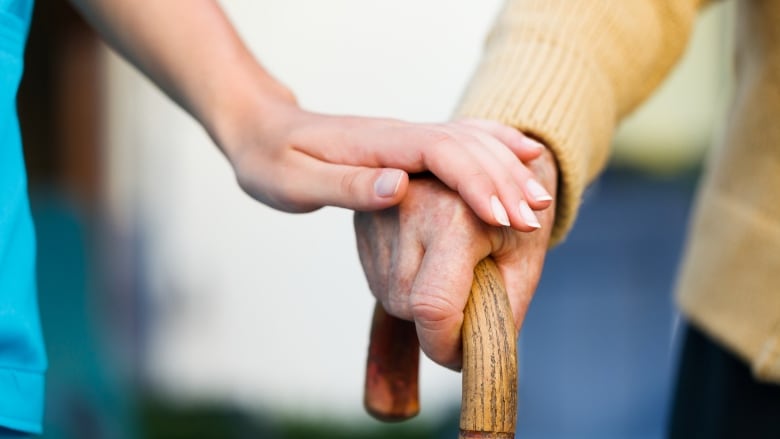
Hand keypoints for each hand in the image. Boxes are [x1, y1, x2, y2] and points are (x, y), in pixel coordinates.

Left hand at [215, 92, 551, 229]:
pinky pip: (461, 141)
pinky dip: (496, 146)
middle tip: (535, 219)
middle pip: (466, 148)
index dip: (475, 182)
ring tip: (540, 199)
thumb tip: (400, 186)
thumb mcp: (295, 182)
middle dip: (504, 181)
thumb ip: (347, 187)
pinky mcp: (408, 146)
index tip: (503, 216)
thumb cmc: (271, 161)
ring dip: (507, 168)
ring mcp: (406, 137)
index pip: (440, 154)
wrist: (260, 130)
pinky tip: (523, 153)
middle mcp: (400, 135)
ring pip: (471, 143)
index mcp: (377, 145)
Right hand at [354, 148, 556, 368]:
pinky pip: (379, 279)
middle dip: (439, 324)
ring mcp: (378, 210)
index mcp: (454, 215)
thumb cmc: (515, 213)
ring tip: (452, 271)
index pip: (433, 306)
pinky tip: (428, 261)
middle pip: (409, 306)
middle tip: (470, 302)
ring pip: (391, 297)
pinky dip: (406, 286)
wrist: (491, 162)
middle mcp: (406, 206)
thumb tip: (473, 358)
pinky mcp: (363, 219)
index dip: (446, 345)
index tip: (463, 356)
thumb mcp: (524, 261)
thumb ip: (502, 312)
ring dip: (420, 305)